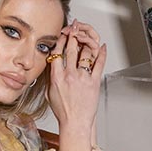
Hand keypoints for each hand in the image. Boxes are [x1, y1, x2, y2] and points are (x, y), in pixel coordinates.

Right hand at [46, 19, 106, 150]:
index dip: (61, 40)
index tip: (63, 34)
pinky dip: (102, 53)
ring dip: (86, 42)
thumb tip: (50, 64)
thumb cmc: (63, 111)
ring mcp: (83, 78)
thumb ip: (50, 77)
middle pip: (71, 49)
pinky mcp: (94, 82)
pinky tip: (102, 47)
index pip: (58, 52)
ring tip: (86, 37)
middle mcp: (70, 76)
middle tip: (75, 27)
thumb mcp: (49, 93)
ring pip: (85, 53)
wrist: (75, 123)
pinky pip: (99, 64)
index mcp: (57, 77)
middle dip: (73, 35)